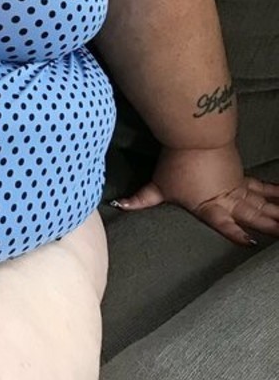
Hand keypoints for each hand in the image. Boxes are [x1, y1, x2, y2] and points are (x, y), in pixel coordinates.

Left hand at [111, 141, 278, 246]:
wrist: (196, 136)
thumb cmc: (175, 164)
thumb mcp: (156, 186)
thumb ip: (140, 200)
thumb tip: (116, 206)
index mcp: (209, 206)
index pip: (224, 225)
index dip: (236, 235)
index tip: (250, 244)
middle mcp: (228, 199)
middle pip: (253, 215)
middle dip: (271, 226)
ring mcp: (237, 187)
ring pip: (263, 204)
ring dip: (277, 213)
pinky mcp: (241, 177)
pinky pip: (263, 188)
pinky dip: (276, 194)